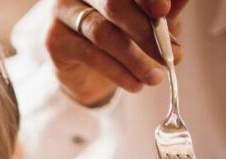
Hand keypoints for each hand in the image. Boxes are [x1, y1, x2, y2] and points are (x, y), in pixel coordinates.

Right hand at [46, 0, 187, 106]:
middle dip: (146, 31)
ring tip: (155, 78)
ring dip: (134, 59)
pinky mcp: (54, 39)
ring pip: (102, 33)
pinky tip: (135, 84)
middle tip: (171, 56)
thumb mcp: (151, 22)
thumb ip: (166, 11)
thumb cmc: (122, 35)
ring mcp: (63, 11)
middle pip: (114, 3)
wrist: (87, 70)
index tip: (164, 10)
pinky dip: (117, 72)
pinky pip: (90, 55)